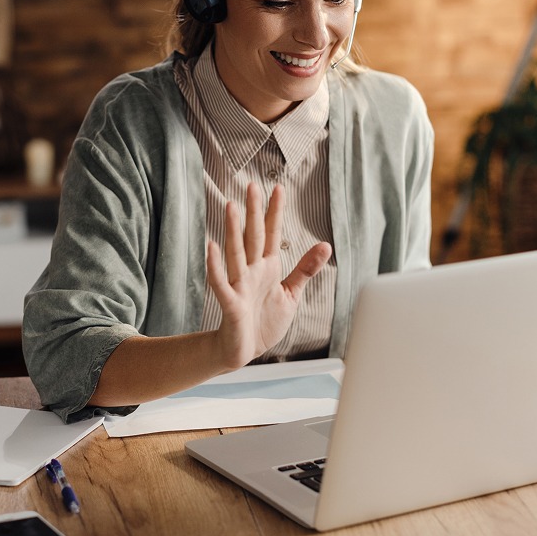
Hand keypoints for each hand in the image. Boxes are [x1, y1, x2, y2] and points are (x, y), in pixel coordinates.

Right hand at [206, 183, 331, 369]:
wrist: (244, 350)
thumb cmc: (264, 321)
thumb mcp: (290, 293)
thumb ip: (304, 269)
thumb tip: (325, 245)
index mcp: (267, 267)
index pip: (272, 234)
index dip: (275, 212)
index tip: (278, 188)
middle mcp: (251, 271)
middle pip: (253, 237)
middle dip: (253, 212)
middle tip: (251, 186)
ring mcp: (239, 285)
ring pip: (236, 254)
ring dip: (233, 231)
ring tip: (230, 208)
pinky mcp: (231, 304)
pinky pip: (221, 283)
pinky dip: (215, 266)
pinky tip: (211, 248)